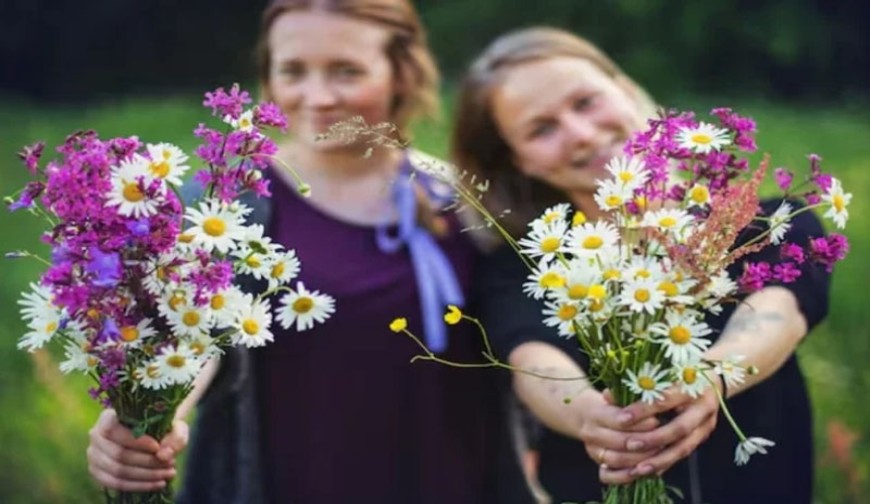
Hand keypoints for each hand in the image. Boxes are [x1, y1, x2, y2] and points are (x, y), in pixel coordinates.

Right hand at [87, 409, 188, 491]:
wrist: (152, 435)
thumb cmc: (162, 426)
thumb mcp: (175, 425)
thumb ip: (176, 436)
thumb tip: (163, 455)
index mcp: (108, 417)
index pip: (113, 429)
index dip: (135, 441)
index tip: (157, 446)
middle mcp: (96, 435)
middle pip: (118, 454)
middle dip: (148, 462)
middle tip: (171, 463)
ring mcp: (94, 456)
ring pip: (118, 471)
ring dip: (147, 475)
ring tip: (169, 473)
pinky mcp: (98, 473)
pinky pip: (116, 484)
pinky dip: (139, 485)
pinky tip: (159, 483)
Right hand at [574, 390, 660, 477]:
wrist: (587, 414)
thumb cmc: (610, 403)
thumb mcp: (617, 395)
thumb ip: (631, 398)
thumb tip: (649, 399)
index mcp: (595, 413)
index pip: (617, 420)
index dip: (638, 423)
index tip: (656, 420)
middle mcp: (591, 433)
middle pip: (619, 441)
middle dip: (644, 441)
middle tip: (664, 439)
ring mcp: (594, 451)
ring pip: (617, 460)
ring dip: (640, 459)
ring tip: (659, 453)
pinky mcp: (598, 464)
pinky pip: (608, 477)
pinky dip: (625, 477)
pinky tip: (642, 471)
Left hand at [603, 382, 721, 483]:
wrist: (710, 376)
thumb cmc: (678, 372)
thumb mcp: (660, 373)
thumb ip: (636, 385)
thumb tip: (607, 396)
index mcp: (691, 384)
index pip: (666, 399)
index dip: (643, 410)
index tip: (622, 418)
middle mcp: (703, 406)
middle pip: (679, 428)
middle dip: (653, 439)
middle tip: (629, 445)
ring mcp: (706, 423)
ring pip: (684, 447)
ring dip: (660, 459)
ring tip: (638, 468)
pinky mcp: (704, 435)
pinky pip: (684, 453)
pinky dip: (666, 462)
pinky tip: (649, 470)